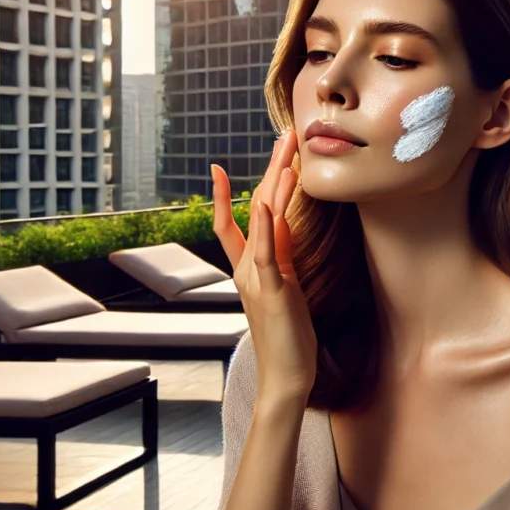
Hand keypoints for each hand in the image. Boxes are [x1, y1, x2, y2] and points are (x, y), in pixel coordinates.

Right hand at [213, 129, 317, 402]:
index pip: (235, 221)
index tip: (221, 166)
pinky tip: (268, 202)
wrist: (287, 375)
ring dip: (275, 182)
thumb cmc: (289, 336)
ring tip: (286, 150)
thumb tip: (282, 227)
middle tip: (286, 133)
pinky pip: (265, 252)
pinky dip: (266, 225)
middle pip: (257, 206)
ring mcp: (256, 277)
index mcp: (250, 268)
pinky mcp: (270, 290)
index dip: (229, 193)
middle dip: (272, 168)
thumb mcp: (285, 287)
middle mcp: (247, 267)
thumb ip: (279, 257)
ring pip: (262, 220)